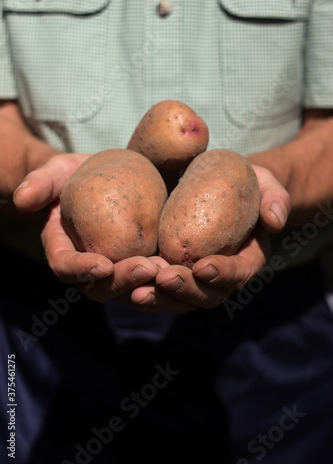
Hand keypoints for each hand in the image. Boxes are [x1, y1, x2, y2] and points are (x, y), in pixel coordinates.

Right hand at [13, 154, 159, 302]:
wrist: (105, 178)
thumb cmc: (76, 175)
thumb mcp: (55, 172)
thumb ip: (40, 184)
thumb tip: (23, 199)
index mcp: (63, 249)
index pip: (66, 267)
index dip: (81, 271)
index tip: (102, 265)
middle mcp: (89, 267)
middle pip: (101, 287)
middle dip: (123, 282)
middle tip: (146, 267)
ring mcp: (117, 269)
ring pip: (131, 290)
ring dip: (150, 286)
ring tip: (169, 270)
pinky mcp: (141, 263)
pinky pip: (154, 280)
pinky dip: (169, 279)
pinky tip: (188, 269)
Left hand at [130, 166, 290, 312]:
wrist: (211, 183)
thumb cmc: (239, 182)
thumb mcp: (263, 181)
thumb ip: (274, 196)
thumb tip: (275, 221)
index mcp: (247, 259)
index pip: (239, 273)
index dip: (224, 274)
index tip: (203, 266)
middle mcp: (220, 277)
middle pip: (206, 296)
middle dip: (185, 291)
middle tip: (164, 278)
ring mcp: (192, 279)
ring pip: (178, 301)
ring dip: (159, 299)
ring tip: (137, 291)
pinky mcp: (168, 273)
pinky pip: (155, 288)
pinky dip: (140, 289)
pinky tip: (121, 284)